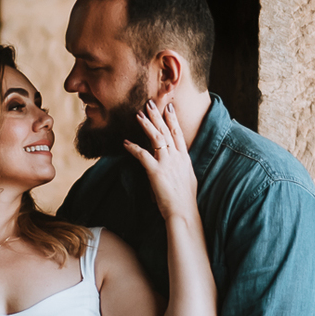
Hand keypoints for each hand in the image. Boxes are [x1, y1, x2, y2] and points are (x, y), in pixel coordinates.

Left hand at [128, 100, 197, 225]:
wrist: (183, 212)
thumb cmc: (185, 200)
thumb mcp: (188, 178)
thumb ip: (182, 166)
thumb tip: (177, 161)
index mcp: (185, 158)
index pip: (178, 134)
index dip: (173, 120)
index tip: (169, 107)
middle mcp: (177, 157)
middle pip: (167, 131)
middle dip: (158, 116)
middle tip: (150, 103)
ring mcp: (167, 163)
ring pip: (156, 138)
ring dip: (147, 125)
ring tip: (138, 114)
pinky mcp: (156, 171)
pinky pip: (143, 155)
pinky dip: (133, 147)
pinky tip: (126, 142)